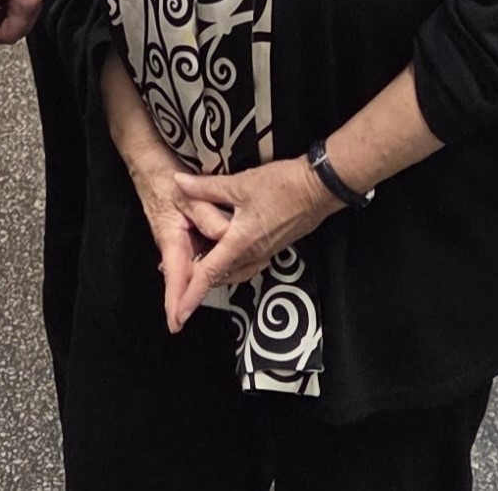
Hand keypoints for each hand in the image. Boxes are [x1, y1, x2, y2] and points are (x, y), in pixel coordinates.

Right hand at [123, 151, 209, 333]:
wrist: (148, 163)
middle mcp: (172, 244)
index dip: (177, 301)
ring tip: (214, 286)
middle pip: (184, 277)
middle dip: (190, 295)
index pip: (176, 276)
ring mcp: (175, 240)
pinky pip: (193, 253)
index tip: (176, 323)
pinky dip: (203, 260)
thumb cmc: (164, 178)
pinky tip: (217, 259)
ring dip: (200, 278)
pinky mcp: (181, 234)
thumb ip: (208, 216)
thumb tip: (225, 238)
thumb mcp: (188, 195)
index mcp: (172, 238)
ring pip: (190, 266)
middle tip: (190, 314)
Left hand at [166, 159, 336, 330]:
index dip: (191, 294)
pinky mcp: (274, 246)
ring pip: (234, 272)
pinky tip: (226, 255)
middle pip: (220, 276)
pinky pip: (247, 264)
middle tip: (177, 286)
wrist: (319, 189)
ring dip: (216, 274)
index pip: (210, 273)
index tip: (178, 314)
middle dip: (198, 285)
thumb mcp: (241, 183)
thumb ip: (207, 187)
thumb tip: (179, 183)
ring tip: (198, 271)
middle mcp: (253, 253)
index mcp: (241, 242)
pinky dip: (231, 265)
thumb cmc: (284, 186)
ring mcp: (265, 252)